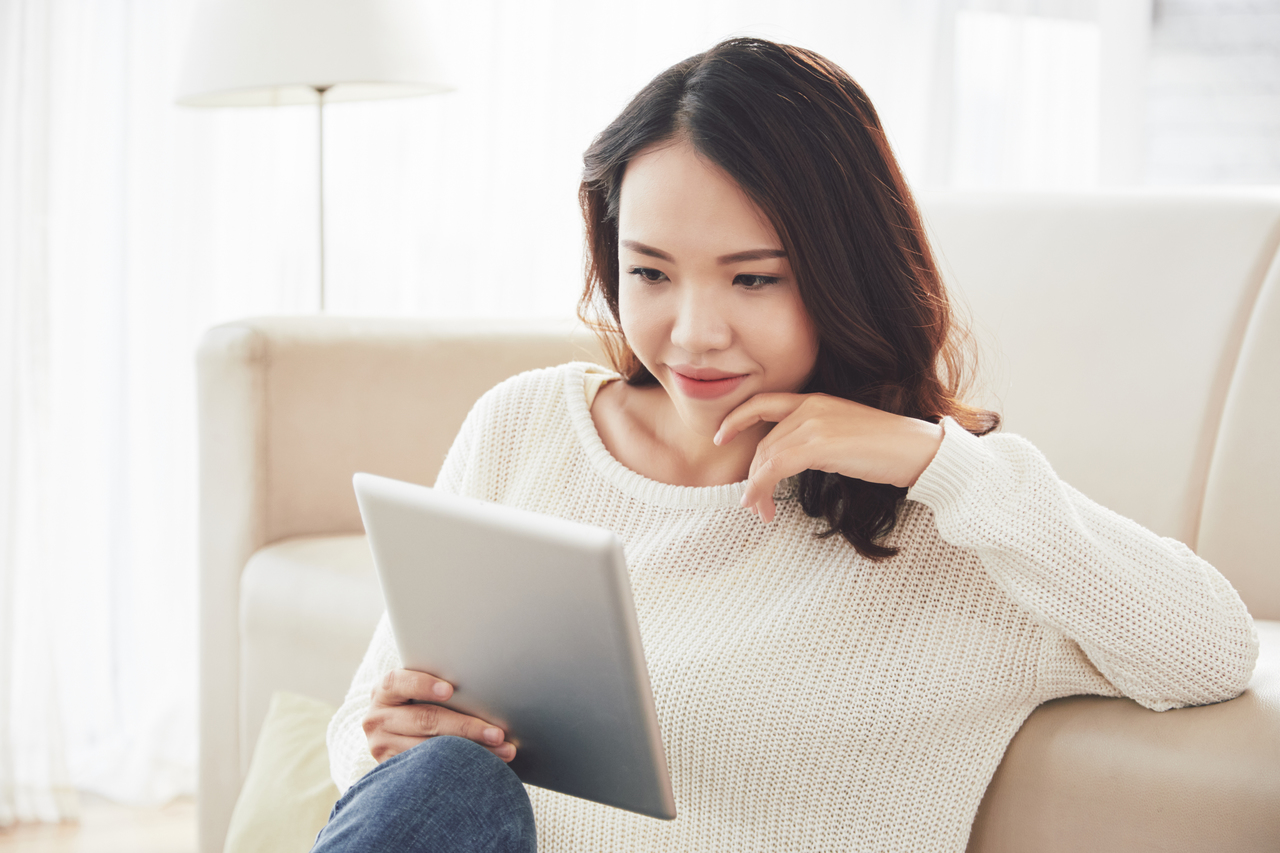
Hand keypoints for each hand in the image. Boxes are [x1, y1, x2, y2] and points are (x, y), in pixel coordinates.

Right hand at [363, 668, 515, 763]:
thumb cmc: (415, 702)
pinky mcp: (392, 769)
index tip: (449, 690)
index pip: (399, 682)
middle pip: (425, 720)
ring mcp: (382, 747)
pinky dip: (459, 768)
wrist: (390, 731)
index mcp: (384, 691)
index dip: (424, 685)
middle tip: (498, 733)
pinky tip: (482, 767)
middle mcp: (377, 719)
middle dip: (467, 727)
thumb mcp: (415, 688)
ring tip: (503, 751)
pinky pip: (429, 770)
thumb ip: (436, 685)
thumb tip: (479, 679)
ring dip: (472, 751)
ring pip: (431, 750)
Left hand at [715, 393, 943, 522]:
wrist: (919, 451)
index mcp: (816, 400)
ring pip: (766, 457)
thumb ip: (818, 439)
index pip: (764, 403)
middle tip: (751, 502)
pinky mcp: (819, 445)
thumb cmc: (889, 449)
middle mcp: (810, 407)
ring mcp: (814, 424)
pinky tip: (762, 505)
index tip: (720, 436)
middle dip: (752, 474)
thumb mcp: (845, 435)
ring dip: (756, 488)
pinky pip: (774, 467)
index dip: (737, 418)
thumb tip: (793, 462)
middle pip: (763, 442)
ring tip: (759, 511)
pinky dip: (761, 488)